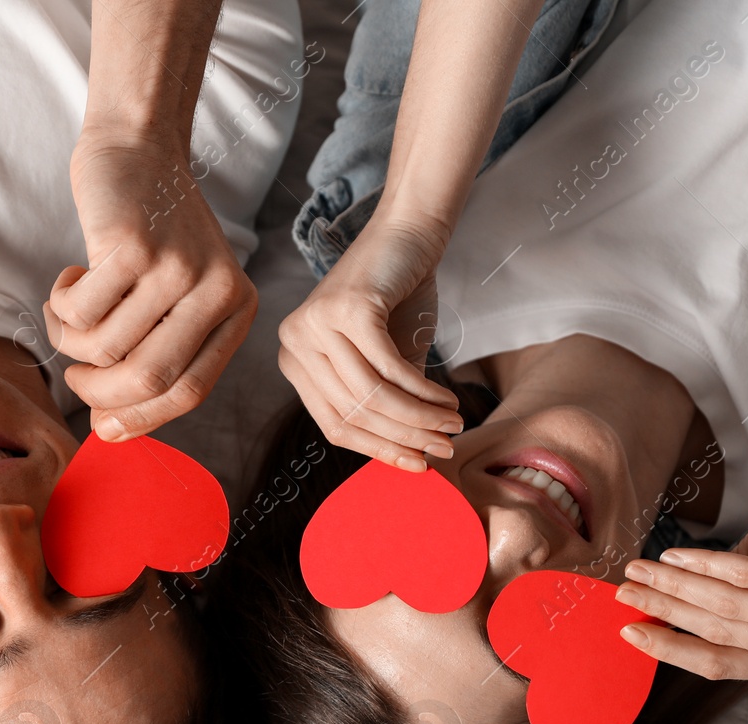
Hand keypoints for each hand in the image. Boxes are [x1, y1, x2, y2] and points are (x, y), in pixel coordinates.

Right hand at [47, 132, 256, 440]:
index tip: (103, 429)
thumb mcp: (177, 292)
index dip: (142, 418)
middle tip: (74, 378)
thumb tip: (109, 430)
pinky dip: (60, 306)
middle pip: (151, 379)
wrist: (138, 149)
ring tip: (67, 312)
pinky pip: (80, 312)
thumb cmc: (151, 232)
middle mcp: (216, 290)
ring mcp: (175, 267)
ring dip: (71, 342)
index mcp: (236, 309)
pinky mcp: (132, 246)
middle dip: (100, 392)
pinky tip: (68, 278)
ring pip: (107, 348)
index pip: (191, 392)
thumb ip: (160, 350)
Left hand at [276, 217, 462, 470]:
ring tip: (453, 423)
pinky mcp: (348, 310)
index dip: (379, 451)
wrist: (408, 235)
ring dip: (420, 417)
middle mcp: (294, 343)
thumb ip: (386, 405)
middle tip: (445, 446)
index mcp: (293, 360)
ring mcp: (316, 325)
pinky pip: (389, 369)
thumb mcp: (385, 361)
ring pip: (372, 397)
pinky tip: (447, 399)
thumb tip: (412, 458)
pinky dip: (423, 391)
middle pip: (354, 414)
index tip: (418, 464)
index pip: (334, 425)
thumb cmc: (398, 299)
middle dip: (406, 437)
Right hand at [613, 460, 747, 679]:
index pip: (721, 664)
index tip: (630, 631)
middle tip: (624, 592)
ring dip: (674, 585)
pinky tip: (675, 554)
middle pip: (718, 633)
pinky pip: (743, 576)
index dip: (670, 649)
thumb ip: (718, 603)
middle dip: (662, 610)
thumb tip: (654, 610)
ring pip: (726, 607)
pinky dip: (702, 564)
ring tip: (641, 567)